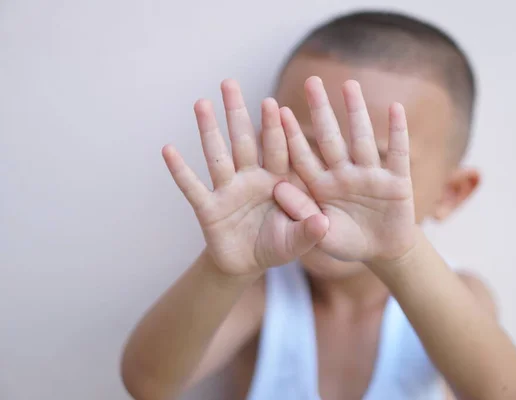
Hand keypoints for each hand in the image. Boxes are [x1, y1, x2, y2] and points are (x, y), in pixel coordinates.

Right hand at [162, 80, 328, 275]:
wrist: (248, 263)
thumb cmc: (278, 244)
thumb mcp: (298, 241)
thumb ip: (309, 230)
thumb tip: (323, 223)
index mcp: (277, 179)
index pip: (276, 149)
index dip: (273, 128)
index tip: (272, 103)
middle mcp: (251, 178)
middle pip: (243, 141)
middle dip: (237, 113)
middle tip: (229, 83)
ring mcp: (228, 190)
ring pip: (217, 156)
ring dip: (208, 131)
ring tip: (201, 103)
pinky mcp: (208, 208)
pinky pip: (192, 187)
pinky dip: (181, 170)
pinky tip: (168, 149)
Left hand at [274, 77, 416, 262]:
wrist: (382, 252)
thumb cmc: (346, 243)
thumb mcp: (322, 235)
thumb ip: (301, 213)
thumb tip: (278, 188)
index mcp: (322, 186)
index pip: (304, 157)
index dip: (292, 136)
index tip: (277, 112)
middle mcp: (344, 175)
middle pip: (331, 138)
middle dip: (322, 111)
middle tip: (312, 81)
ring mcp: (370, 175)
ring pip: (362, 139)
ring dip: (357, 112)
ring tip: (350, 84)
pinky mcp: (397, 180)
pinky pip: (397, 153)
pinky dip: (397, 132)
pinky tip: (395, 108)